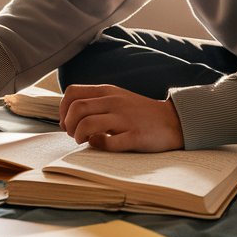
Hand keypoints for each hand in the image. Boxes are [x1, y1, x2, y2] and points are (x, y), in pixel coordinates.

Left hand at [59, 84, 184, 152]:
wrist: (173, 121)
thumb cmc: (140, 112)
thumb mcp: (117, 98)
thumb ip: (95, 102)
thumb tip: (69, 117)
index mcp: (107, 91)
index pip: (72, 93)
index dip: (63, 109)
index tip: (67, 122)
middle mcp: (114, 102)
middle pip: (76, 109)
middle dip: (68, 124)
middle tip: (74, 134)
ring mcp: (124, 119)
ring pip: (87, 124)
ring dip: (79, 136)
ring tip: (84, 141)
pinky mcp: (135, 136)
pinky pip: (109, 142)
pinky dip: (98, 145)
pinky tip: (101, 144)